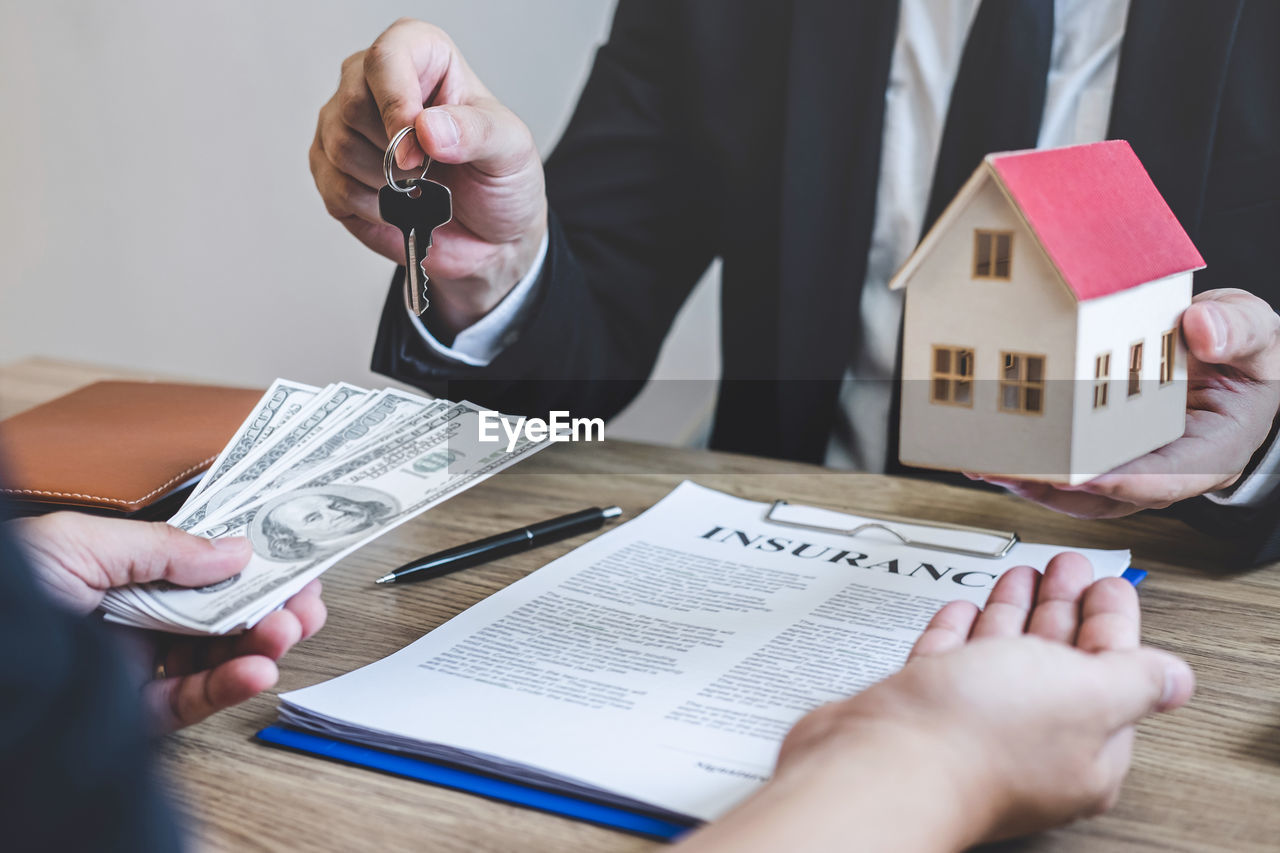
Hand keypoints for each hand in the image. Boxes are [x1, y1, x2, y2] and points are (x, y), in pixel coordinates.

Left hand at [10, 513, 325, 731]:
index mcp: (121, 567)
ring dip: (263, 642)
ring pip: (218, 655)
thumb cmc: (3, 590)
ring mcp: (135, 664)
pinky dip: (231, 686)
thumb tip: (234, 550)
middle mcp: (133, 614)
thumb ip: (163, 547)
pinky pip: (193, 701)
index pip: (205, 562)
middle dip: (271, 602)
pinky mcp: (132, 714)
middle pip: (222, 609)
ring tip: (284, 630)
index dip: (255, 559)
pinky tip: (256, 669)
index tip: (296, 557)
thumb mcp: (81, 543)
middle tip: (302, 600)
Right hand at [311, 18, 547, 332]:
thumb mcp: (511, 150)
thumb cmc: (499, 179)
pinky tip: (398, 205)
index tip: (420, 147)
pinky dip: (372, 208)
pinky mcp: (331, 169)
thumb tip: (428, 127)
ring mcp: (345, 124)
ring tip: (420, 187)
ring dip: (387, 183)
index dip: (396, 104)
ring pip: (339, 147)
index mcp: (421, 57)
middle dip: (396, 154)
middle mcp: (374, 82)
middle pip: (352, 105)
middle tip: (432, 172)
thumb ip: (477, 133)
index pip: (386, 59)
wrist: (488, 233)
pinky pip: (335, 187)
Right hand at [677, 554, 1193, 852]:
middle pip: (1056, 662)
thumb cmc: (978, 739)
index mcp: (1085, 748)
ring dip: (1013, 612)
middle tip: (1063, 567)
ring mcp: (971, 729)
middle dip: (1062, 608)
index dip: (1112, 621)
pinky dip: (958, 634)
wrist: (879, 764)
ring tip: (1018, 575)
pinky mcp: (920, 714)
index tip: (1107, 582)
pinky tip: (961, 613)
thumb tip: (1175, 678)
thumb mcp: (1085, 693)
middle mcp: (1029, 744)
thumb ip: (1135, 678)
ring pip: (1001, 659)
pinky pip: (947, 666)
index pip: (1112, 672)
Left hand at [976, 288, 1279, 517]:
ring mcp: (1133, 466)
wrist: (1228, 358)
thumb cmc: (1244, 355)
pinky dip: (1031, 464)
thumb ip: (1238, 330)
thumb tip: (1202, 329)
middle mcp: (1167, 469)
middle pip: (1109, 494)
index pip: (1167, 478)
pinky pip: (1066, 471)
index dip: (1123, 482)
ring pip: (1079, 492)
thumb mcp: (1255, 333)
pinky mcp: (1106, 455)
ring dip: (1032, 483)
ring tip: (988, 465)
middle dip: (1057, 487)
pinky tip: (996, 452)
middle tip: (1011, 471)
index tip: (1082, 477)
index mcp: (1212, 451)